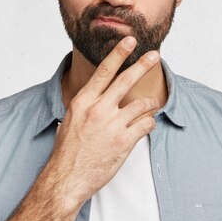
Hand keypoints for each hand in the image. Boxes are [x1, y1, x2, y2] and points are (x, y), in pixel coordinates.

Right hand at [46, 36, 160, 205]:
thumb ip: (86, 106)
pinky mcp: (124, 142)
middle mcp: (98, 110)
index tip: (129, 41)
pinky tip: (145, 126)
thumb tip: (96, 96)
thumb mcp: (70, 121)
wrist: (67, 179)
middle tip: (154, 55)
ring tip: (151, 106)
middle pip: (125, 80)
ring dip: (150, 105)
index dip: (118, 54)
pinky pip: (146, 125)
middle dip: (143, 65)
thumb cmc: (67, 152)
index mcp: (83, 102)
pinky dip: (149, 123)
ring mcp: (112, 126)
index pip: (104, 71)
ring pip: (142, 105)